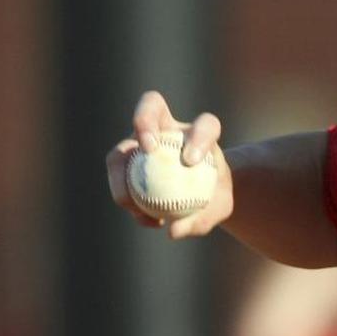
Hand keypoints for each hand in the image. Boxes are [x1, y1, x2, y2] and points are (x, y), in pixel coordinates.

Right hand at [104, 90, 233, 238]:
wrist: (202, 197)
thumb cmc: (214, 196)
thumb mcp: (219, 209)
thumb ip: (204, 218)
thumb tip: (174, 230)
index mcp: (202, 131)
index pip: (205, 125)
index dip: (199, 136)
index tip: (193, 161)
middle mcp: (169, 128)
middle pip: (151, 105)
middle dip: (144, 119)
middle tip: (147, 148)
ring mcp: (141, 141)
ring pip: (122, 146)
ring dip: (121, 172)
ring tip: (132, 203)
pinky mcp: (124, 159)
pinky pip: (116, 175)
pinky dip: (125, 197)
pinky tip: (144, 218)